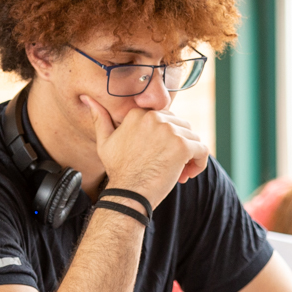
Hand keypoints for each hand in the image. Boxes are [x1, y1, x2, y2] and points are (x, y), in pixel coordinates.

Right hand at [84, 96, 207, 206]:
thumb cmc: (118, 170)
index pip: (167, 119)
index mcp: (140, 113)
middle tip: (171, 167)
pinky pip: (203, 150)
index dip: (167, 138)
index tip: (160, 155)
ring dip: (190, 157)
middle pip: (182, 127)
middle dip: (180, 146)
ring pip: (193, 138)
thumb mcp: (105, 141)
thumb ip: (100, 118)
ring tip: (178, 174)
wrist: (127, 194)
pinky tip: (187, 175)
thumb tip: (89, 98)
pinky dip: (200, 163)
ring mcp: (170, 131)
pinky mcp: (183, 146)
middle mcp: (155, 117)